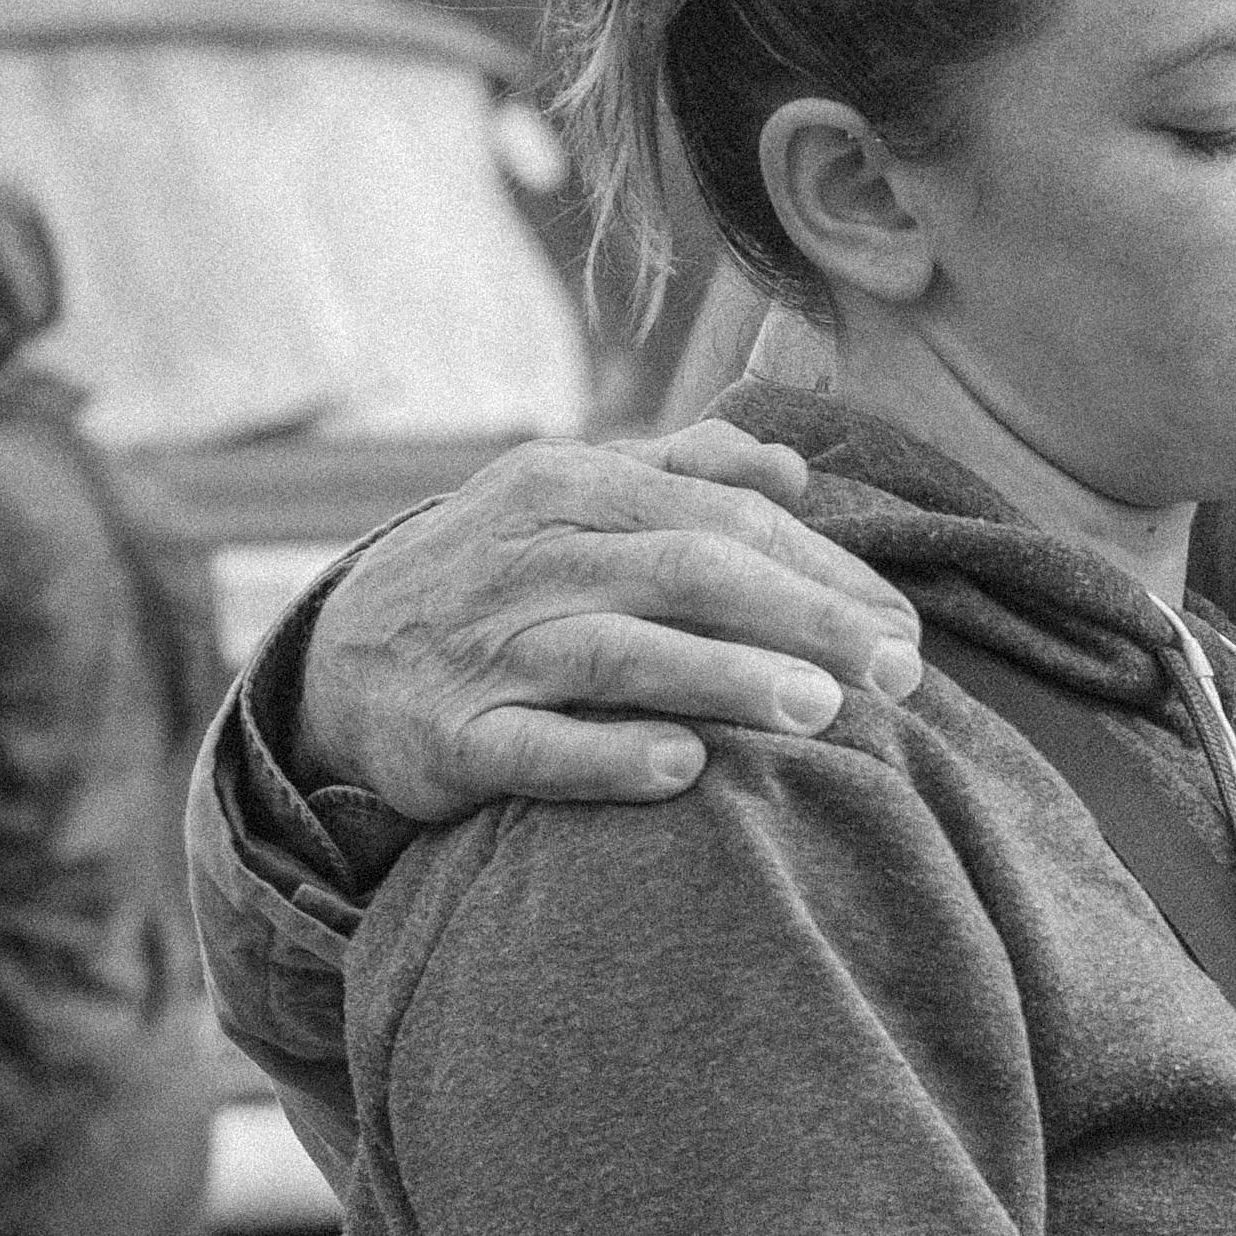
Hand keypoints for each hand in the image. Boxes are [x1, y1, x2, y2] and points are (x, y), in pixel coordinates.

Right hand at [303, 420, 923, 822]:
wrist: (334, 661)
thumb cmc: (494, 578)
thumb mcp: (568, 501)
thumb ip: (681, 474)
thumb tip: (791, 468)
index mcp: (568, 487)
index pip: (720, 519)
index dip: (822, 568)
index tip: (901, 624)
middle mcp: (527, 559)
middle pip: (684, 574)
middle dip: (801, 618)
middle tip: (895, 671)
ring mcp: (483, 649)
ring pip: (617, 654)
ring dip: (724, 679)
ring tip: (820, 711)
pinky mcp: (447, 737)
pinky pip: (533, 747)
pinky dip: (606, 756)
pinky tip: (684, 767)